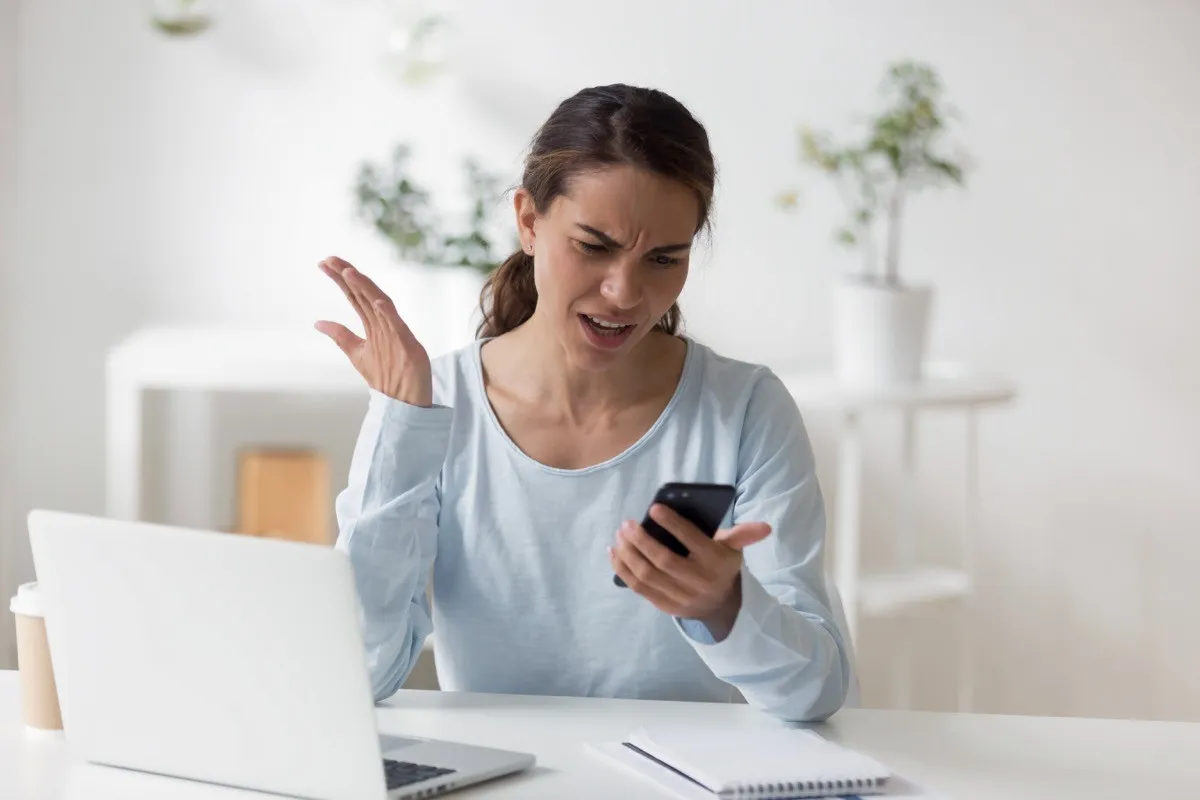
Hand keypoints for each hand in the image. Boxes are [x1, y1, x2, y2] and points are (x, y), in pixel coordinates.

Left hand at [314, 256, 432, 406]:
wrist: (406, 401)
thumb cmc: (388, 377)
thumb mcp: (358, 353)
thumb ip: (341, 336)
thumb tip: (317, 323)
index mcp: (373, 325)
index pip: (354, 296)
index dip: (340, 280)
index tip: (324, 264)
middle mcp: (384, 324)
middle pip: (364, 294)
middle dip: (347, 276)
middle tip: (329, 259)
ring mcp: (396, 333)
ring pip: (378, 304)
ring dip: (365, 288)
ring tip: (348, 272)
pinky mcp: (407, 345)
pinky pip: (396, 326)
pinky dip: (387, 313)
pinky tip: (376, 300)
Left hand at [608, 504, 771, 639]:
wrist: (722, 606)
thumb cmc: (721, 566)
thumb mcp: (734, 549)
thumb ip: (743, 535)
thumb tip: (765, 526)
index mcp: (715, 562)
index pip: (692, 541)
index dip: (672, 524)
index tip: (653, 509)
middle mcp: (698, 582)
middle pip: (664, 561)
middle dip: (642, 541)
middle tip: (627, 524)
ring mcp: (681, 597)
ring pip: (647, 576)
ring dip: (629, 555)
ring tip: (620, 535)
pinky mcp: (666, 606)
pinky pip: (639, 588)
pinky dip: (623, 570)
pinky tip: (614, 552)